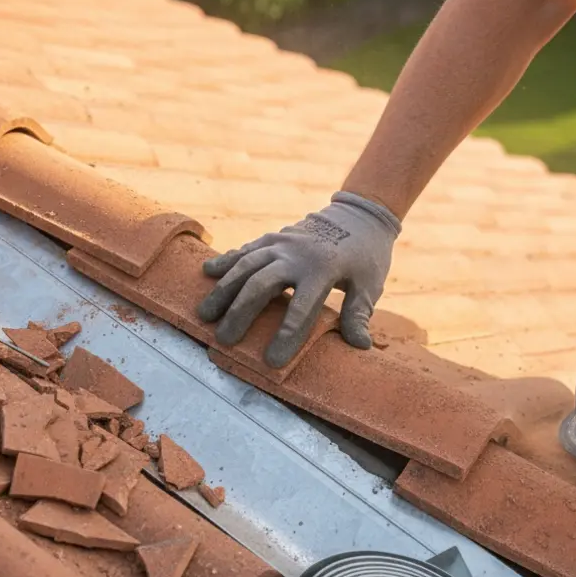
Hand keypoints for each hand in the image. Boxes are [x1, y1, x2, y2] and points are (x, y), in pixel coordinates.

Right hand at [196, 192, 401, 367]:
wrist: (358, 215)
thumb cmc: (365, 257)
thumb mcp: (370, 286)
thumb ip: (359, 315)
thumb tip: (359, 346)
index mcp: (323, 270)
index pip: (301, 309)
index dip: (286, 336)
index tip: (272, 361)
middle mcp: (296, 255)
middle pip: (261, 284)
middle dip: (241, 313)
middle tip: (224, 339)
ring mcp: (281, 242)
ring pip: (246, 265)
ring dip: (224, 289)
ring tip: (206, 315)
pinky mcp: (273, 237)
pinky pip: (246, 249)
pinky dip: (226, 261)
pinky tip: (207, 273)